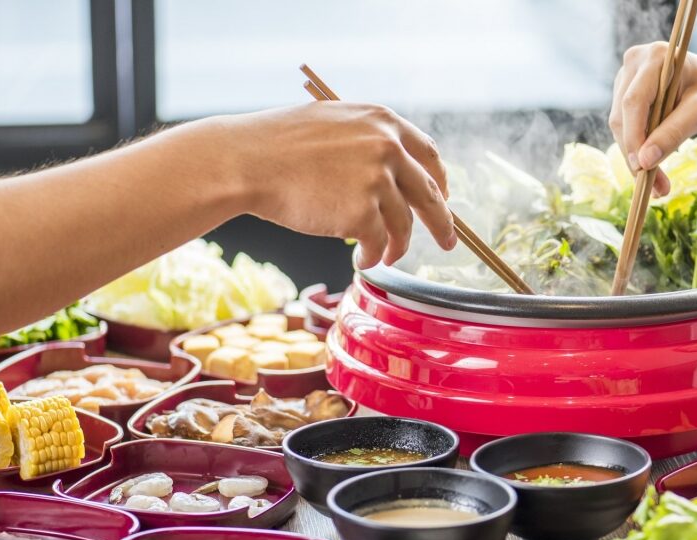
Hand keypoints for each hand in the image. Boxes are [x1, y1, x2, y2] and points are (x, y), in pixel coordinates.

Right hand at [225, 101, 457, 268]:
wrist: (247, 160)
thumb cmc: (278, 144)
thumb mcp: (333, 123)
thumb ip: (367, 141)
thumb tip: (392, 170)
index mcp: (383, 121)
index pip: (428, 154)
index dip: (439, 181)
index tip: (442, 198)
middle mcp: (388, 147)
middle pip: (432, 193)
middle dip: (442, 223)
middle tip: (449, 242)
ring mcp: (377, 180)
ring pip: (404, 225)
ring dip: (397, 247)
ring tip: (384, 257)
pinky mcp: (361, 213)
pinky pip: (380, 244)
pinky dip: (374, 258)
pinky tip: (361, 262)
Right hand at [609, 42, 696, 195]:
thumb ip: (675, 133)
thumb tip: (645, 161)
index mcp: (655, 57)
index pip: (634, 102)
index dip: (634, 137)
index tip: (642, 169)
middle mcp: (635, 63)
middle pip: (622, 117)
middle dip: (636, 155)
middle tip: (656, 189)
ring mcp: (626, 78)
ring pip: (620, 126)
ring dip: (636, 158)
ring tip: (659, 186)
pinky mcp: (625, 95)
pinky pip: (624, 128)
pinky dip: (638, 152)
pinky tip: (653, 170)